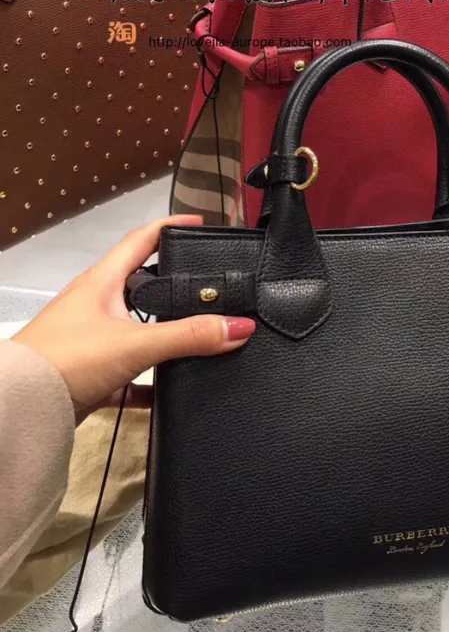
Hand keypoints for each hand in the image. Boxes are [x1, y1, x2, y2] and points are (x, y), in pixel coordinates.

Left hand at [13, 216, 255, 424]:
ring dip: (165, 331)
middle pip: (142, 282)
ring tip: (200, 333)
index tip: (201, 224)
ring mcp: (91, 337)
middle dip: (175, 281)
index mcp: (103, 282)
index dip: (171, 227)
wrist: (20, 407)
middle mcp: (96, 303)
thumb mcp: (136, 343)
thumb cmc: (70, 358)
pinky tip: (171, 391)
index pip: (141, 239)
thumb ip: (189, 336)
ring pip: (137, 327)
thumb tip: (242, 326)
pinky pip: (129, 372)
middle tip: (210, 284)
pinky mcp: (90, 371)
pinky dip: (150, 381)